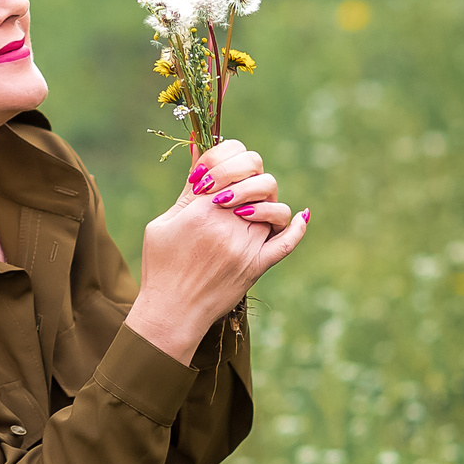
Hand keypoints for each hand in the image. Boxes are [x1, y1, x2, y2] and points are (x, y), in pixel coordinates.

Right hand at [126, 138, 308, 361]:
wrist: (171, 313)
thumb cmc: (160, 267)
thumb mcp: (163, 223)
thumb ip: (187, 191)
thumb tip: (198, 150)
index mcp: (202, 209)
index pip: (230, 160)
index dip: (226, 158)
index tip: (213, 173)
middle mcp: (228, 223)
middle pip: (257, 177)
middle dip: (246, 174)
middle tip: (230, 189)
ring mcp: (247, 246)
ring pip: (274, 206)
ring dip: (263, 200)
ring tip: (245, 209)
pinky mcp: (258, 266)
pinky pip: (287, 242)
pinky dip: (298, 227)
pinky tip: (303, 215)